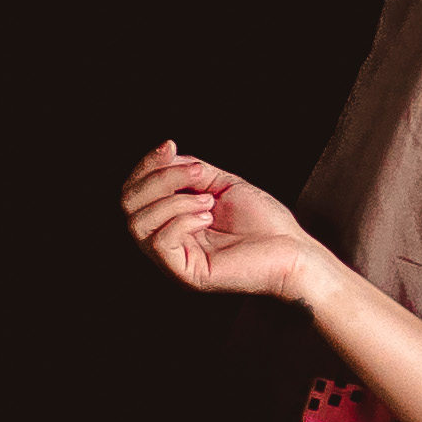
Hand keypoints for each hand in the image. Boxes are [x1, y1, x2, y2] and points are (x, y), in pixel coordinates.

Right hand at [121, 144, 335, 308]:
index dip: (146, 166)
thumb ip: (191, 171)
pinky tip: (207, 216)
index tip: (169, 146)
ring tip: (208, 201)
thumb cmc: (265, 222)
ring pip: (138, 223)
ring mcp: (173, 260)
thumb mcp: (222, 184)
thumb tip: (167, 156)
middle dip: (158, 179)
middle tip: (195, 174)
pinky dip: (181, 219)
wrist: (293, 250)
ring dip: (174, 201)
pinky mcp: (185, 275)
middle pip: (128, 205)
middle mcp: (166, 241)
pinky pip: (160, 242)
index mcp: (171, 221)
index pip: (134, 192)